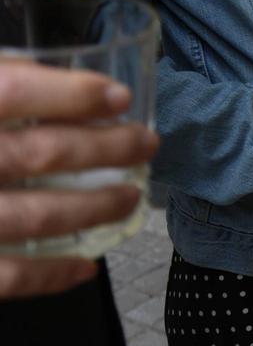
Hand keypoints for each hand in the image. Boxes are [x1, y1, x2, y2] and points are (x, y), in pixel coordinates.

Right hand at [0, 62, 158, 298]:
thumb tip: (45, 70)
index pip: (14, 90)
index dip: (72, 92)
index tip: (117, 96)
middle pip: (40, 153)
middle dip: (106, 148)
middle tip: (146, 142)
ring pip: (37, 215)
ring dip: (96, 207)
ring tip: (130, 194)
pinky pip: (8, 275)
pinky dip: (53, 274)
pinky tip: (86, 266)